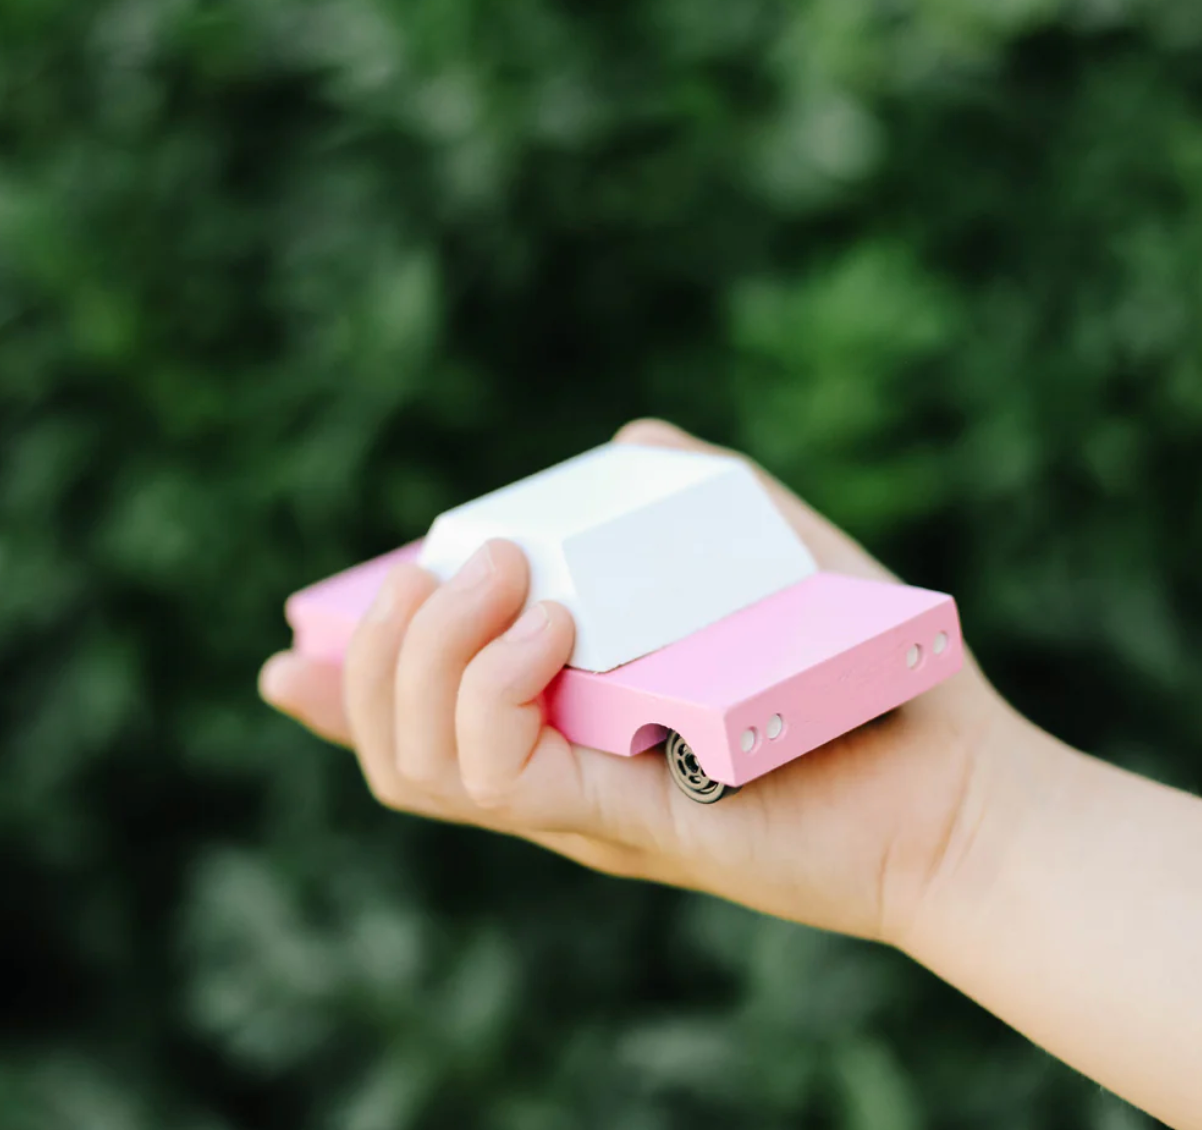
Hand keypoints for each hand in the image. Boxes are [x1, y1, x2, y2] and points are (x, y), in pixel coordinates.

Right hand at [258, 420, 1018, 944]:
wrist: (953, 779)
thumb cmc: (862, 670)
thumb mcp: (768, 556)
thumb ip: (694, 495)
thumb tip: (625, 440)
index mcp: (569, 724)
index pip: (419, 724)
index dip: (344, 690)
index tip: (292, 652)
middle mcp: (557, 774)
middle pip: (394, 738)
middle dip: (383, 641)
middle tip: (464, 561)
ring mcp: (581, 805)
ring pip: (418, 760)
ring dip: (427, 651)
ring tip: (507, 576)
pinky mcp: (621, 822)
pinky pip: (497, 773)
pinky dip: (492, 687)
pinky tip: (548, 622)